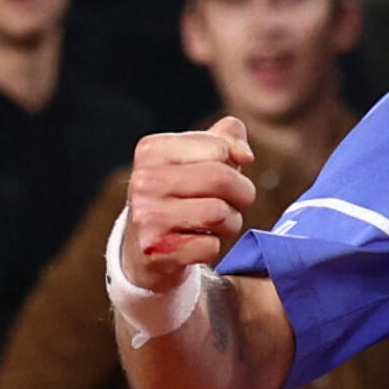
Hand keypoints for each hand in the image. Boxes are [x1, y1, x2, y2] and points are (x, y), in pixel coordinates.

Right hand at [123, 116, 256, 292]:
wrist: (146, 246)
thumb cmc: (183, 194)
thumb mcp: (199, 157)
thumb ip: (227, 138)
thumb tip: (244, 154)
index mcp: (153, 150)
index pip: (219, 147)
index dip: (233, 164)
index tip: (221, 175)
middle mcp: (144, 181)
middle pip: (221, 179)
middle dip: (242, 193)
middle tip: (232, 202)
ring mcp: (146, 217)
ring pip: (219, 214)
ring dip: (230, 222)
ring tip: (213, 223)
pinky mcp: (155, 251)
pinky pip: (209, 247)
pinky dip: (213, 247)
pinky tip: (195, 243)